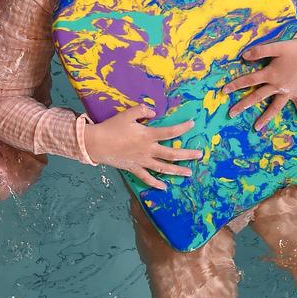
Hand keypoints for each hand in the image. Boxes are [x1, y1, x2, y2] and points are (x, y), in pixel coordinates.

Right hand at [84, 106, 199, 189]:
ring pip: (163, 168)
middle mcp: (148, 150)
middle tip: (200, 155)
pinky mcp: (134, 168)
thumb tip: (153, 112)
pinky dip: (155, 183)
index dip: (182, 128)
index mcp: (148, 135)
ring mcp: (142, 161)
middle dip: (187, 154)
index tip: (192, 124)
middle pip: (172, 154)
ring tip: (189, 173)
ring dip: (177, 171)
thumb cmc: (112, 127)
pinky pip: (146, 178)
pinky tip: (164, 187)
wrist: (96, 143)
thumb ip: (142, 110)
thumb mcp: (127, 114)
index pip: (170, 132)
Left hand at [222, 38, 296, 129]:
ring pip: (275, 107)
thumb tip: (244, 56)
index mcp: (270, 75)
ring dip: (266, 117)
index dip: (236, 84)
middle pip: (257, 97)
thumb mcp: (277, 47)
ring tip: (256, 128)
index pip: (249, 80)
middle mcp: (278, 86)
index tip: (224, 91)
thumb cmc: (296, 49)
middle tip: (231, 114)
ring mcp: (289, 92)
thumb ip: (260, 51)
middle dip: (243, 105)